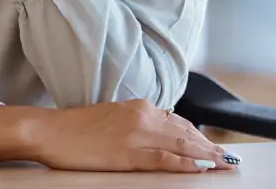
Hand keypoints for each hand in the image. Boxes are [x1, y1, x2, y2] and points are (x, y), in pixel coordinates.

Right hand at [29, 100, 235, 172]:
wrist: (47, 131)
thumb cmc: (73, 127)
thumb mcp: (111, 117)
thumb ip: (136, 123)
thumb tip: (158, 133)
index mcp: (138, 107)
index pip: (179, 122)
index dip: (200, 136)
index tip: (213, 146)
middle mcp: (142, 117)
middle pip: (186, 134)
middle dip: (209, 147)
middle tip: (228, 159)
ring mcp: (136, 135)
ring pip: (182, 145)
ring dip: (206, 156)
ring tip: (223, 164)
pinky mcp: (128, 154)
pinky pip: (165, 160)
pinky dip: (186, 164)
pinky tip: (200, 168)